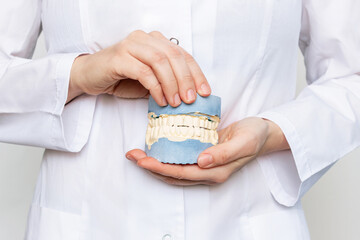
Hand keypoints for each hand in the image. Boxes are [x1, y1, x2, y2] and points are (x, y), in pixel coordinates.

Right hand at [66, 30, 210, 104]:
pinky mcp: (119, 58)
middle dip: (186, 79)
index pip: (182, 54)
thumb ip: (167, 82)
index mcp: (155, 41)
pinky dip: (156, 88)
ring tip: (176, 103)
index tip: (205, 92)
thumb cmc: (122, 78)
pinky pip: (144, 72)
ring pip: (160, 62)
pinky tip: (161, 101)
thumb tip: (189, 97)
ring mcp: (130, 46)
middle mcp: (144, 39)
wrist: (90, 76)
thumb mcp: (150, 81)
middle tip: (191, 100)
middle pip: (174, 56)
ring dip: (172, 84)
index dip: (196, 73)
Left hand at [126, 117, 288, 185]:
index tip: (142, 160)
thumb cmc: (255, 135)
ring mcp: (205, 166)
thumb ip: (224, 153)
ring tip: (137, 153)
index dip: (161, 168)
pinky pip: (180, 160)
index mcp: (216, 172)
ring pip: (174, 170)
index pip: (182, 173)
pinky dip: (166, 157)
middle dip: (151, 167)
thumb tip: (201, 161)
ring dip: (155, 163)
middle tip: (132, 155)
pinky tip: (157, 147)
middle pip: (173, 175)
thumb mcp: (244, 141)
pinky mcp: (203, 156)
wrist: (264, 133)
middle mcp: (207, 172)